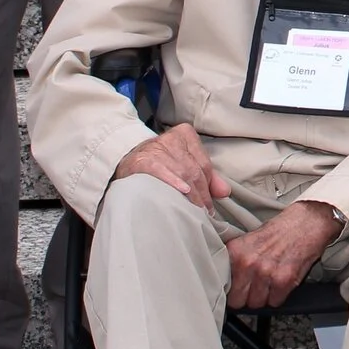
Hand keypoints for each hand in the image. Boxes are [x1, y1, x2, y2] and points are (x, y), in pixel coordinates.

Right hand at [113, 123, 234, 210]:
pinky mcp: (142, 160)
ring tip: (194, 212)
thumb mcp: (183, 164)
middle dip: (201, 195)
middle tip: (203, 213)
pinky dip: (173, 182)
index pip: (205, 164)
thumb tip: (225, 191)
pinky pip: (162, 170)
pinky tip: (182, 192)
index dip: (209, 187)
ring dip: (191, 195)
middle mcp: (172, 138)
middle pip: (195, 170)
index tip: (210, 205)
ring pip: (183, 173)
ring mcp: (156, 148)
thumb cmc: (159, 164)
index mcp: (185, 134)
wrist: (124, 162)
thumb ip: (207, 176)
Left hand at [227, 200, 343, 309]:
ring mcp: (266, 272)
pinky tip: (282, 281)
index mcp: (236, 252)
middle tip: (255, 287)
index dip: (231, 289)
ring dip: (264, 297)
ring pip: (256, 303)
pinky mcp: (284, 280)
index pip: (222, 286)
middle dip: (246, 297)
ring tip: (270, 282)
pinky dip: (279, 296)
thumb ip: (236, 260)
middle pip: (238, 301)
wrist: (308, 221)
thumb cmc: (281, 230)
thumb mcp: (249, 240)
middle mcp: (248, 263)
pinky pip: (275, 302)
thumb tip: (226, 281)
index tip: (236, 288)